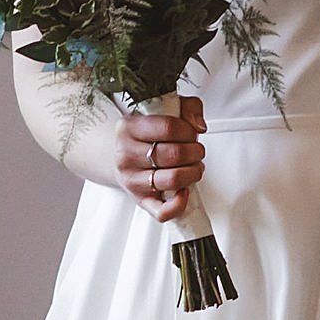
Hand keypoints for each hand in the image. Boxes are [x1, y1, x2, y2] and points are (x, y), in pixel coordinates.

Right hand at [116, 97, 205, 225]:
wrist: (120, 154)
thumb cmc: (146, 134)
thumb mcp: (163, 110)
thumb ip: (187, 108)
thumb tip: (199, 126)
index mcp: (129, 128)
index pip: (169, 128)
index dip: (189, 131)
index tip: (191, 133)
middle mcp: (126, 154)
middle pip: (174, 154)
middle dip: (195, 152)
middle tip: (196, 151)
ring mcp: (132, 179)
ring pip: (172, 180)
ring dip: (193, 173)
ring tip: (194, 167)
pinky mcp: (140, 200)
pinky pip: (162, 211)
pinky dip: (179, 204)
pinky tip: (185, 191)